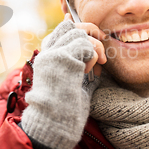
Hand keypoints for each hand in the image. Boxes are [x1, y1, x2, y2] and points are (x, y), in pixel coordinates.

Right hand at [21, 17, 102, 148]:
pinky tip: (90, 71)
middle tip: (101, 53)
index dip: (74, 25)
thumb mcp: (76, 80)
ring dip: (94, 48)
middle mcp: (47, 52)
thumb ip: (82, 63)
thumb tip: (95, 49)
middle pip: (71, 26)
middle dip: (90, 34)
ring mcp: (53, 54)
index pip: (61, 29)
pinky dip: (93, 57)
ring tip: (96, 66)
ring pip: (79, 33)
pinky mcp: (62, 58)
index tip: (87, 29)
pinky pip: (85, 45)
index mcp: (48, 57)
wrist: (56, 123)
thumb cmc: (68, 107)